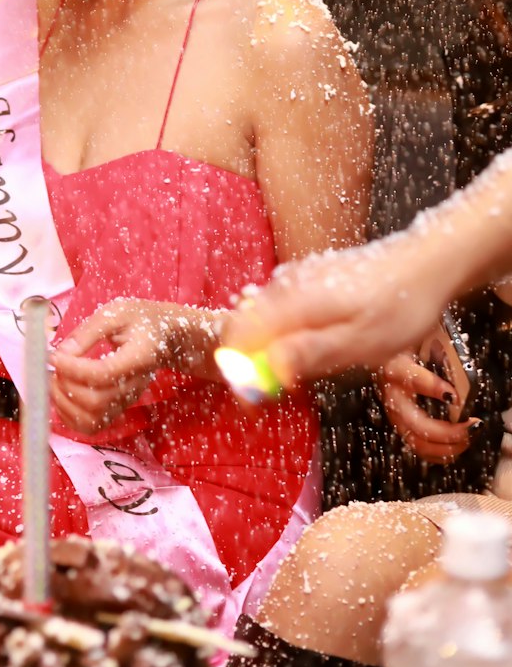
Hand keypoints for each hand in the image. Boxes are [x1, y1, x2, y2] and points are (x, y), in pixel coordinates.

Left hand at [51, 299, 178, 434]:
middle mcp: (134, 386)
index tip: (55, 356)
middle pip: (96, 401)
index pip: (103, 374)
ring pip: (92, 420)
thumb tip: (62, 352)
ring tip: (55, 381)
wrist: (166, 338)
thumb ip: (88, 331)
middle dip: (65, 386)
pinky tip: (62, 396)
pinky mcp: (118, 408)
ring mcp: (127, 401)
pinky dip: (71, 417)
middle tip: (54, 367)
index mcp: (138, 357)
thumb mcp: (117, 313)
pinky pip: (93, 426)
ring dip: (65, 405)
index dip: (73, 368)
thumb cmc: (141, 321)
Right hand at [224, 239, 446, 387]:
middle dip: (255, 364)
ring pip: (262, 319)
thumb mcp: (362, 342)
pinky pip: (280, 309)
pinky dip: (287, 334)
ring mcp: (297, 277)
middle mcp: (287, 284)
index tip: (255, 403)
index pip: (239, 335)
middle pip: (245, 328)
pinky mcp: (308, 277)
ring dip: (272, 350)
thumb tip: (269, 368)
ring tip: (312, 368)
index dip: (239, 373)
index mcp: (294, 301)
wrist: (427, 263)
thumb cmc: (401, 306)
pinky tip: (320, 343)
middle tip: (288, 390)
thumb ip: (311, 352)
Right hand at [378, 353, 473, 463]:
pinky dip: (441, 453)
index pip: (412, 379)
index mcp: (396, 370)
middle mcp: (392, 396)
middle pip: (417, 424)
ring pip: (418, 442)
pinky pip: (419, 448)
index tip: (454, 396)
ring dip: (447, 446)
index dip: (434, 389)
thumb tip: (458, 379)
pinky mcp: (400, 427)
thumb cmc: (407, 353)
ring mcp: (394, 415)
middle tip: (472, 426)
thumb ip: (439, 356)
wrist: (386, 361)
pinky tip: (457, 446)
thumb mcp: (420, 346)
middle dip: (448, 432)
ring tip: (468, 438)